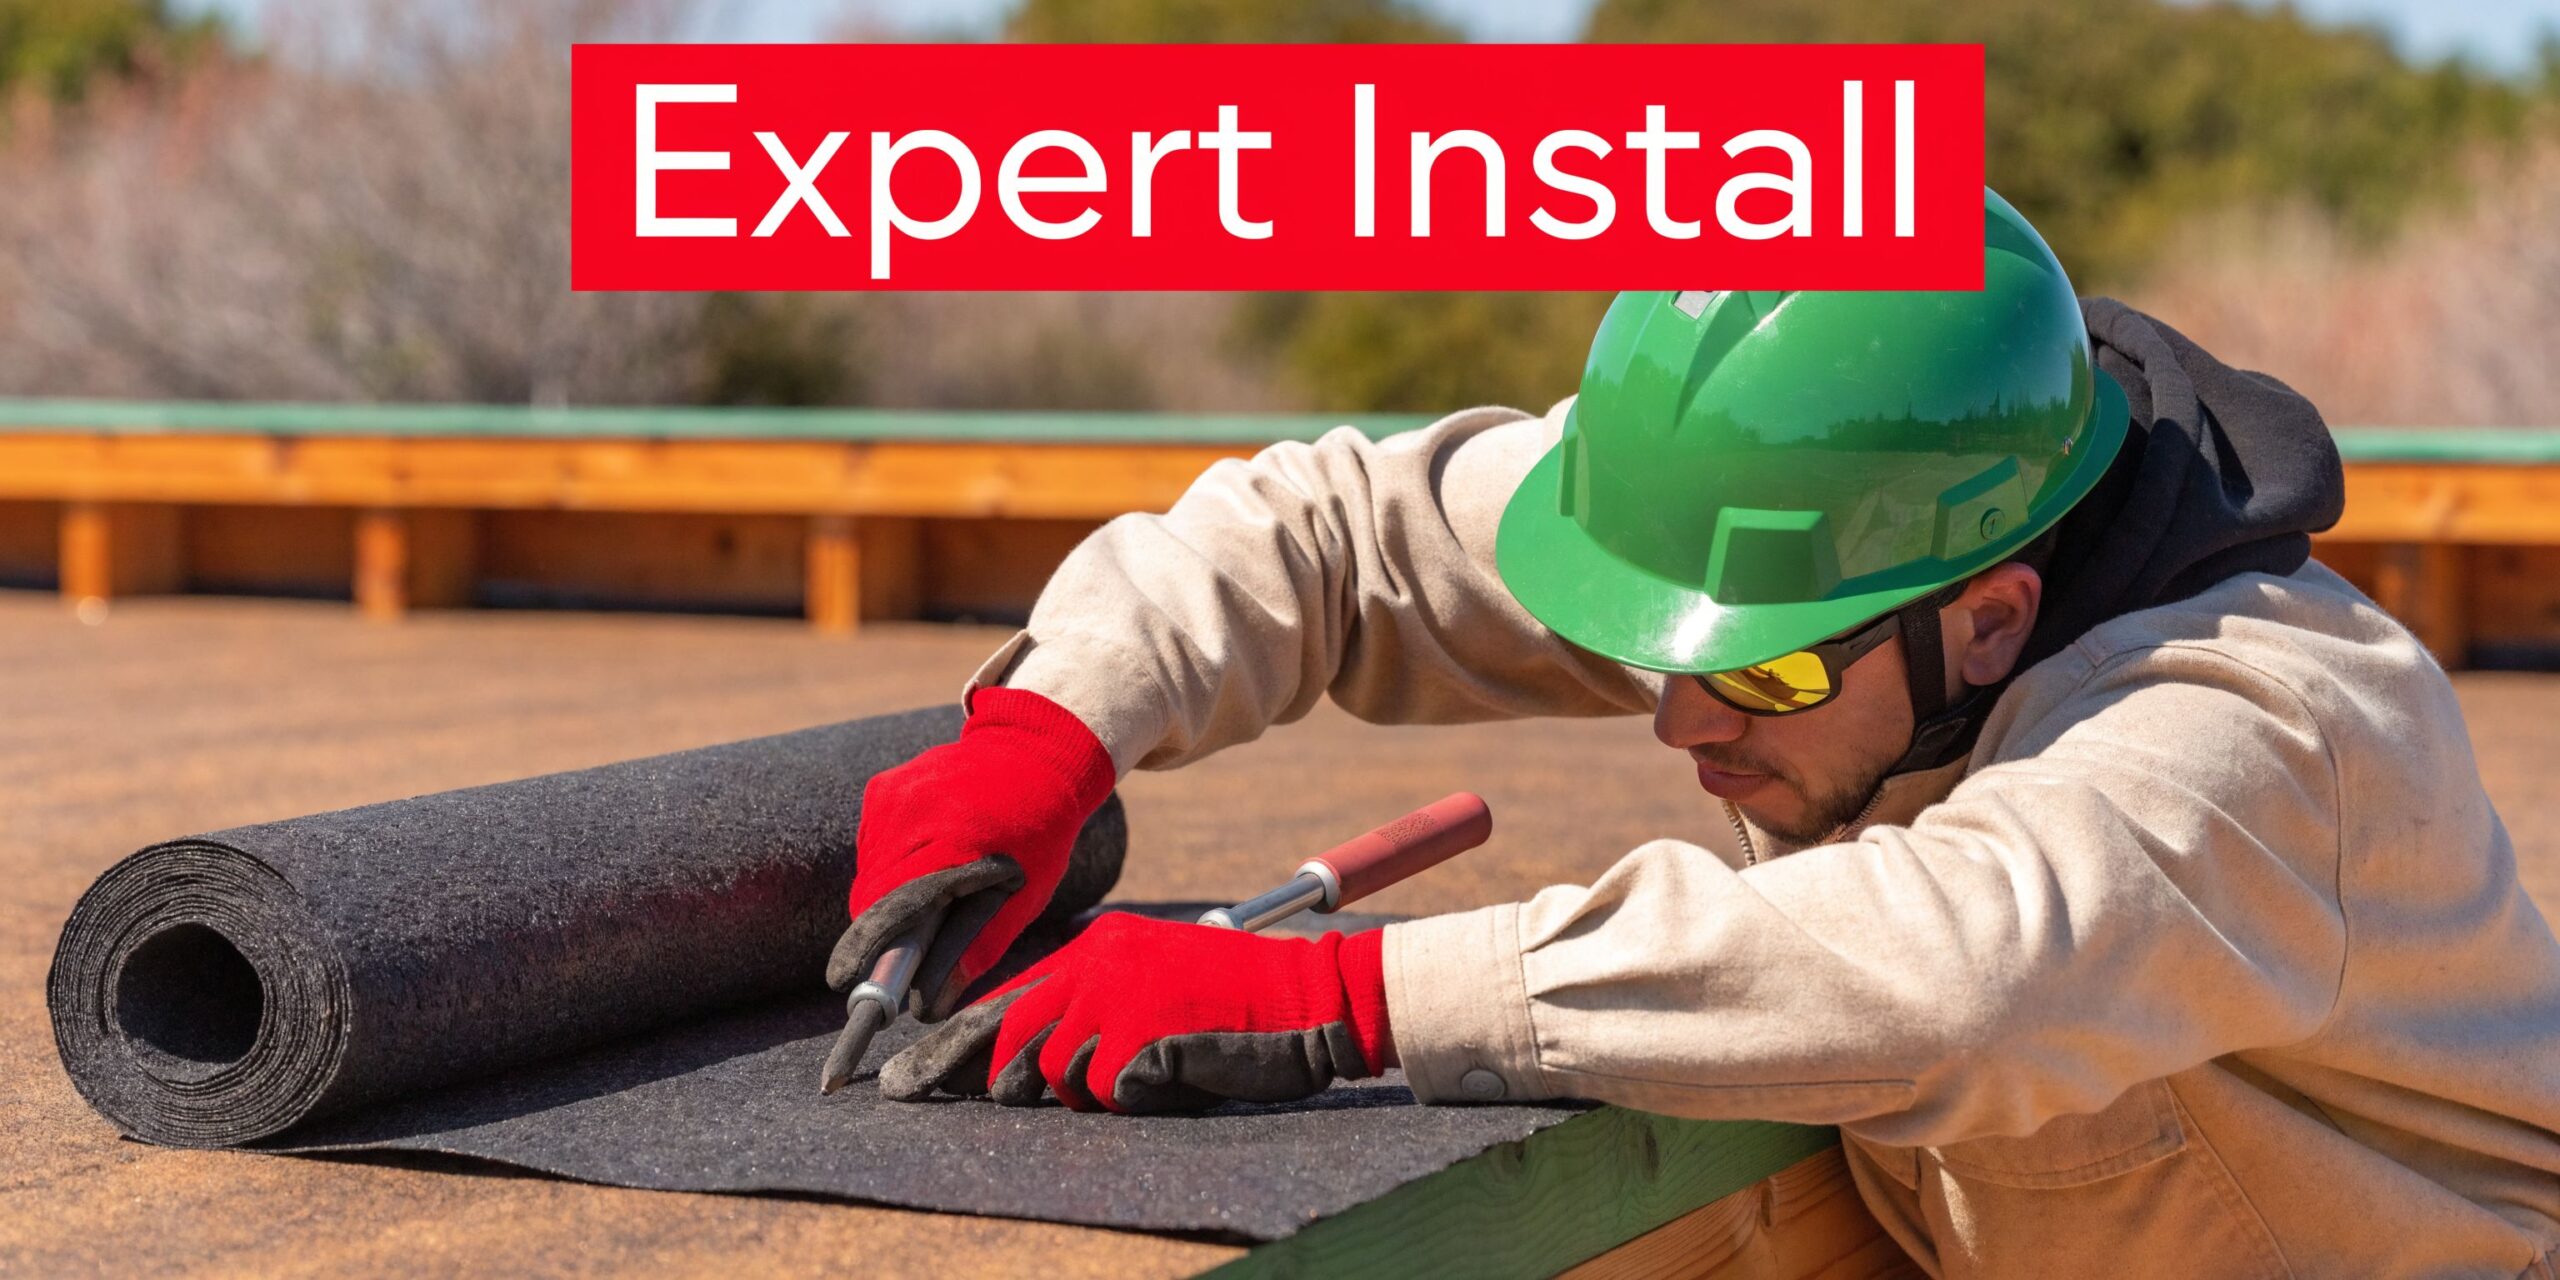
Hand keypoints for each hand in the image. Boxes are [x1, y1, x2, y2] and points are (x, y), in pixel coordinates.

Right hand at [827, 687, 1116, 1020]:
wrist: (1034, 752)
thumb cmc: (1039, 830)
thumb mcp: (1025, 895)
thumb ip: (978, 947)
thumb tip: (931, 1005)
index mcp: (953, 841)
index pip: (891, 907)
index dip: (866, 948)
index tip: (845, 980)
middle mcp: (911, 813)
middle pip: (871, 895)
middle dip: (882, 930)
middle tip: (905, 951)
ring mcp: (891, 795)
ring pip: (868, 872)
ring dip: (887, 896)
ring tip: (930, 895)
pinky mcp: (881, 788)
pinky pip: (872, 845)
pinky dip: (890, 864)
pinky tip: (929, 856)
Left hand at [879, 913, 1392, 1113]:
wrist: (1312, 997)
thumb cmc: (1237, 1005)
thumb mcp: (1154, 987)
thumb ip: (1094, 1010)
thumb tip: (1023, 1067)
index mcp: (1099, 947)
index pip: (1008, 996)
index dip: (953, 1041)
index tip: (906, 1071)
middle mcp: (1098, 963)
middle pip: (1008, 1031)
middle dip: (977, 1074)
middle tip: (921, 1094)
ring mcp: (1117, 997)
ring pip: (1055, 1073)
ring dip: (1087, 1093)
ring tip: (1145, 1071)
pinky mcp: (1140, 1034)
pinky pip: (1105, 1092)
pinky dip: (1134, 1099)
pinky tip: (1174, 1075)